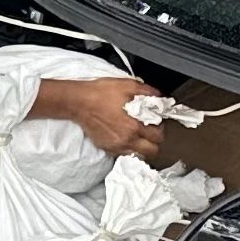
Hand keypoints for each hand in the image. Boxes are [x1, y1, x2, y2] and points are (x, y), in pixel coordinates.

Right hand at [38, 75, 167, 159]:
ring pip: (138, 155)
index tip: (157, 123)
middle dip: (154, 142)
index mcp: (133, 127)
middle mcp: (126, 140)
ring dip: (142, 146)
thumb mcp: (128, 86)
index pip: (157, 137)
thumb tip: (159, 97)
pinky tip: (125, 136)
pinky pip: (124, 154)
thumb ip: (147, 92)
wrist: (79, 102)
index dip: (160, 129)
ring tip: (138, 135)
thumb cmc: (101, 93)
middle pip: (151, 151)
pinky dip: (128, 147)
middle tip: (150, 131)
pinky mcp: (106, 148)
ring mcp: (115, 147)